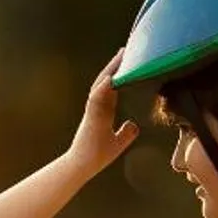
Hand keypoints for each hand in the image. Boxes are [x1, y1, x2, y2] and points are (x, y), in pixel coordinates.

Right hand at [67, 50, 140, 174]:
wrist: (82, 166)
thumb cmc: (96, 156)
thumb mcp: (117, 143)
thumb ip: (126, 134)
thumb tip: (135, 126)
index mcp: (102, 113)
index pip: (111, 89)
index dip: (118, 76)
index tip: (126, 62)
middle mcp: (97, 109)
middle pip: (106, 82)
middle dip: (115, 66)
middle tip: (125, 50)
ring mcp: (93, 112)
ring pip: (100, 86)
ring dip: (110, 71)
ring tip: (120, 56)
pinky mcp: (90, 118)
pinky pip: (96, 99)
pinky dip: (102, 88)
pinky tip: (110, 77)